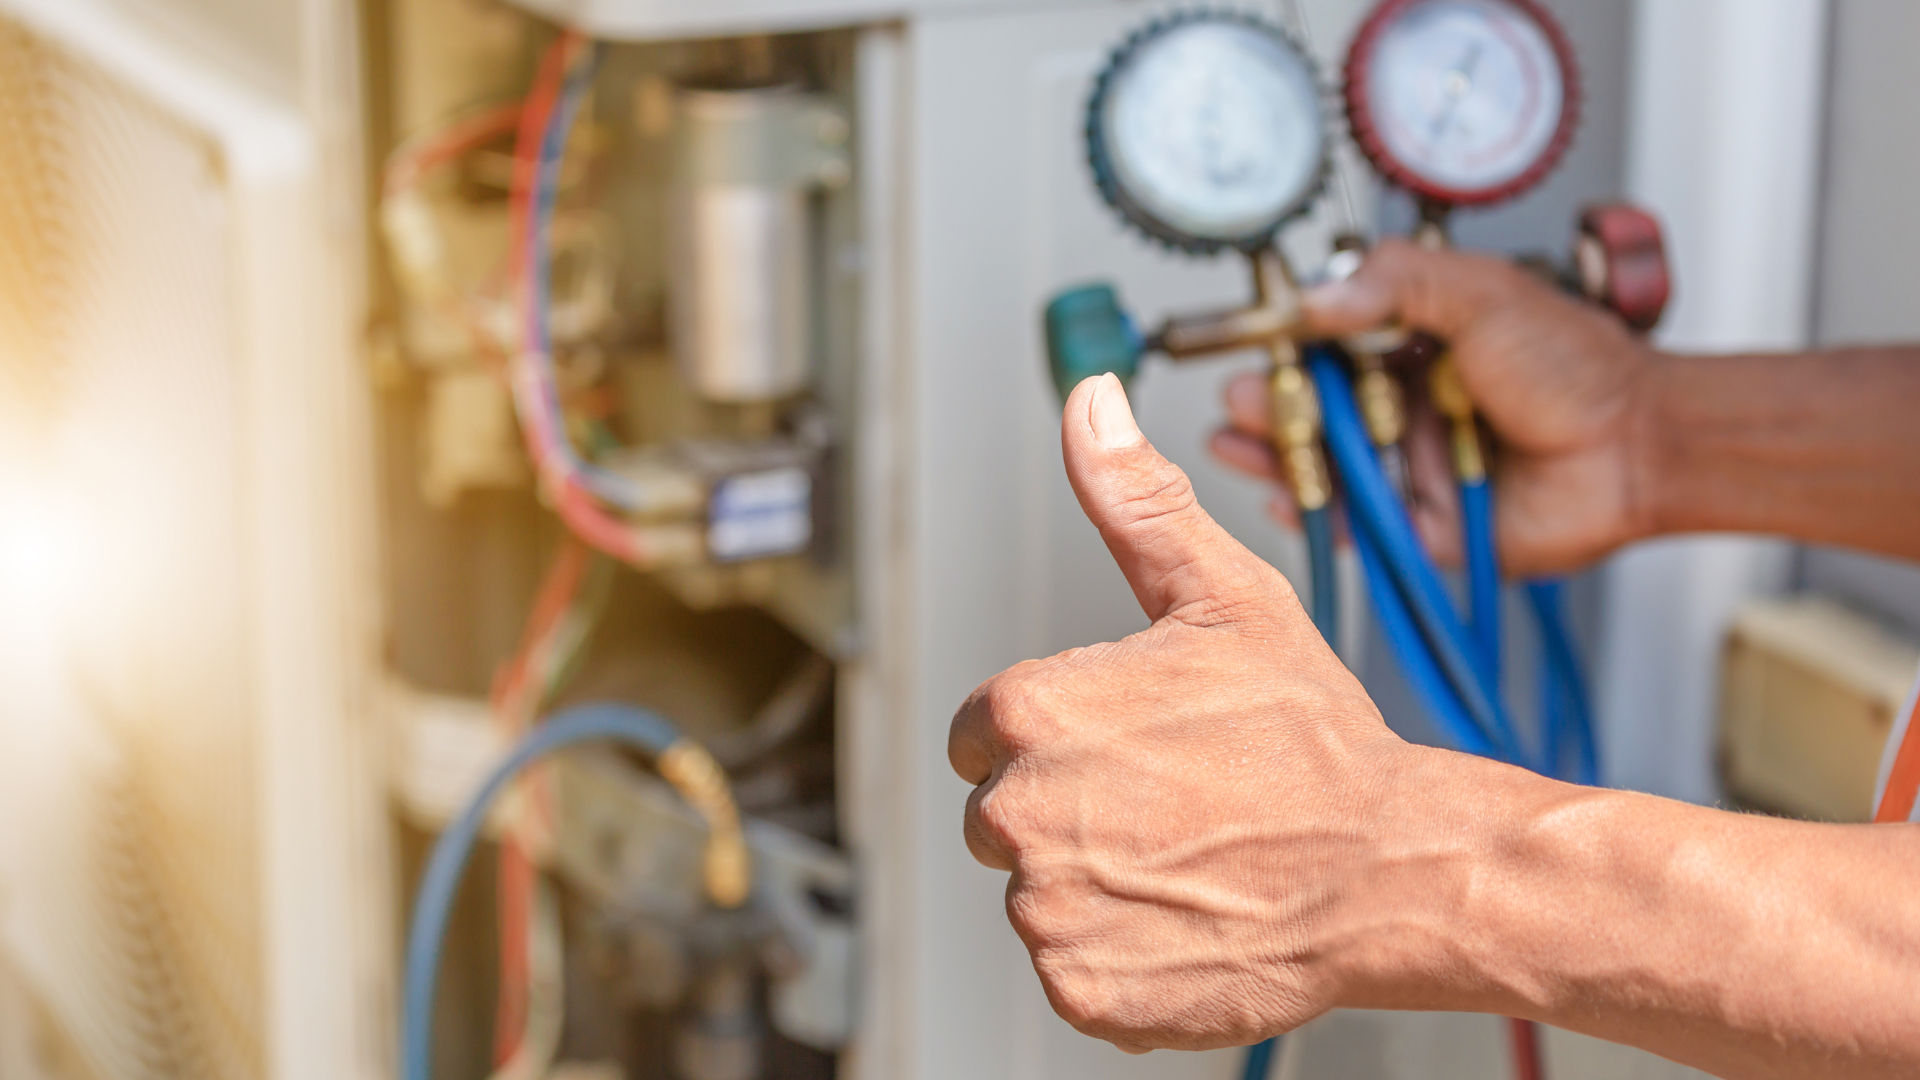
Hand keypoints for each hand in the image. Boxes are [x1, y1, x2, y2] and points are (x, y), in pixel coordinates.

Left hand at [948, 373, 1432, 1052]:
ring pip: (1039, 893)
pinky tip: (1186, 916)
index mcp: (1028, 714)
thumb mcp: (1223, 596)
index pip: (980, 734)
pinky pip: (1073, 968)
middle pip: (1002, 814)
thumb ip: (1134, 502)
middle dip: (1069, 809)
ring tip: (1189, 858)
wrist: (1391, 870)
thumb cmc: (1313, 741)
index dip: (1056, 737)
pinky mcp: (1083, 988)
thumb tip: (1090, 404)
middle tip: (1172, 802)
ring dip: (1098, 883)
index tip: (1127, 746)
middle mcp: (1019, 812)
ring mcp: (1049, 909)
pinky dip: (1120, 956)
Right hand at [1210, 240, 1656, 576]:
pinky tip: (1280, 494)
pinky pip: (1354, 525)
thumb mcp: (1481, 292)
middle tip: (1236, 398)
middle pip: (1314, 409)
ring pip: (1326, 466)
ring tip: (1235, 441)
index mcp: (1415, 346)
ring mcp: (1410, 467)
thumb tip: (1315, 297)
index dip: (1286, 347)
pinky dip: (1314, 515)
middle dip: (1266, 405)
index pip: (1329, 345)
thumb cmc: (1576, 366)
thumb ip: (1396, 283)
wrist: (1638, 444)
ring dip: (1275, 455)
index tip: (1251, 343)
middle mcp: (1405, 407)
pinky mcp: (1421, 526)